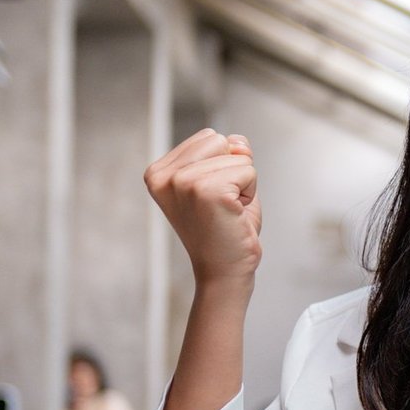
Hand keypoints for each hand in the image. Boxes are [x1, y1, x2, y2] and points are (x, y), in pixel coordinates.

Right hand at [144, 129, 261, 285]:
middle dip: (234, 170)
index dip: (223, 166)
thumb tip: (238, 141)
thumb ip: (229, 155)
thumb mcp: (223, 182)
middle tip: (224, 205)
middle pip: (221, 140)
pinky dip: (250, 194)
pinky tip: (234, 215)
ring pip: (239, 157)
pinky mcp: (207, 192)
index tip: (213, 197)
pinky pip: (249, 172)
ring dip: (243, 185)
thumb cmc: (224, 230)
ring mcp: (183, 182)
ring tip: (228, 211)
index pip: (209, 137)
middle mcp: (164, 176)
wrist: (224, 271)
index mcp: (159, 172)